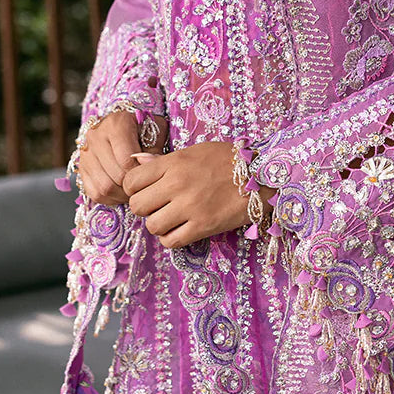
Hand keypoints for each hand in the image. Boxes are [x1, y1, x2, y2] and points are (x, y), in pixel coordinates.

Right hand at [77, 111, 168, 204]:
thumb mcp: (155, 131)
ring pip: (104, 187)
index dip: (141, 174)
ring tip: (133, 192)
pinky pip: (94, 193)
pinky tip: (121, 193)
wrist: (122, 127)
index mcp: (116, 124)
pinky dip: (110, 198)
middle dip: (133, 187)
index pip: (127, 160)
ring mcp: (85, 153)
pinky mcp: (81, 168)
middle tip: (144, 188)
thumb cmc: (143, 129)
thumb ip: (155, 150)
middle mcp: (96, 136)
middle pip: (115, 176)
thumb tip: (152, 167)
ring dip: (122, 195)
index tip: (150, 176)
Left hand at [122, 141, 275, 248]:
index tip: (146, 190)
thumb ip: (163, 161)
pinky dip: (171, 238)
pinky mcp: (203, 226)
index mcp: (173, 163)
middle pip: (137, 206)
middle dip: (144, 208)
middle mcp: (177, 185)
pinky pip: (171, 241)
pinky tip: (180, 230)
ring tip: (171, 218)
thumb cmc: (228, 160)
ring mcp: (190, 207)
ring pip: (152, 226)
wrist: (261, 174)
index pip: (131, 181)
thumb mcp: (194, 151)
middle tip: (158, 206)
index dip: (134, 188)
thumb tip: (136, 162)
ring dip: (158, 224)